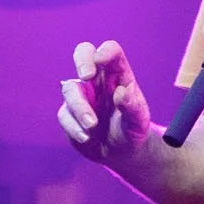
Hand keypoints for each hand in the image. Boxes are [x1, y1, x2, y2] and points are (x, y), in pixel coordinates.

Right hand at [58, 40, 151, 161]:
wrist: (120, 152)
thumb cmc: (132, 130)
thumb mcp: (139, 121)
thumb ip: (132, 106)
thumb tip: (121, 93)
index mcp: (118, 74)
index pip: (111, 51)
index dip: (105, 52)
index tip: (100, 62)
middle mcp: (97, 79)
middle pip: (84, 52)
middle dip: (82, 60)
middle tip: (85, 77)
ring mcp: (81, 95)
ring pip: (70, 88)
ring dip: (79, 107)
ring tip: (92, 126)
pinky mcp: (69, 113)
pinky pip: (64, 115)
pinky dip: (74, 127)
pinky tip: (86, 138)